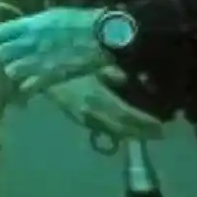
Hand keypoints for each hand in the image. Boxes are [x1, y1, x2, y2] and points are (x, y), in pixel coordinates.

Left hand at [0, 7, 109, 93]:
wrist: (103, 36)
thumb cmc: (81, 21)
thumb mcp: (52, 16)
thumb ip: (33, 24)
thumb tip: (21, 29)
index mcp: (30, 25)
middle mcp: (29, 43)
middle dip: (2, 55)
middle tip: (9, 57)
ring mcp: (39, 61)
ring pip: (10, 70)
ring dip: (15, 70)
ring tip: (22, 69)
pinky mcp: (50, 76)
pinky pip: (27, 86)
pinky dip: (28, 85)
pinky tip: (32, 83)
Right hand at [45, 68, 163, 139]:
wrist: (36, 75)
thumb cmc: (64, 65)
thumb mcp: (89, 62)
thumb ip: (109, 72)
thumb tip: (125, 79)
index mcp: (97, 97)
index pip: (126, 115)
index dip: (144, 122)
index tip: (160, 126)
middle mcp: (92, 112)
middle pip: (121, 128)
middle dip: (141, 132)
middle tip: (158, 134)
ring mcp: (82, 117)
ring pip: (111, 130)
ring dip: (129, 134)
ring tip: (143, 134)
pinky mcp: (76, 118)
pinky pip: (100, 128)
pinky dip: (115, 131)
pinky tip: (122, 130)